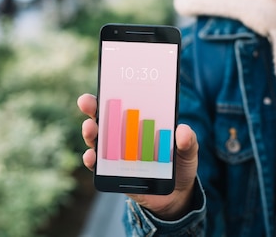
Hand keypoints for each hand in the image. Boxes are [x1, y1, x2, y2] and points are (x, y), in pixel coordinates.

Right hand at [77, 93, 198, 219]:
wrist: (176, 194)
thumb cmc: (180, 164)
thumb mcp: (189, 150)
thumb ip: (188, 140)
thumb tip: (182, 130)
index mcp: (141, 122)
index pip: (124, 103)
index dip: (112, 92)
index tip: (105, 82)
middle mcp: (124, 135)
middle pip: (104, 117)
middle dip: (92, 107)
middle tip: (87, 102)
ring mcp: (116, 153)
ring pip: (97, 139)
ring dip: (90, 132)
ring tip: (90, 128)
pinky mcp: (113, 173)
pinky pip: (98, 166)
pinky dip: (92, 160)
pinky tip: (91, 157)